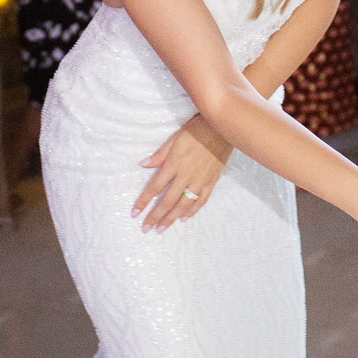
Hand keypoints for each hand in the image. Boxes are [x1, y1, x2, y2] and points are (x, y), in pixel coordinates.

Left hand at [131, 115, 232, 231]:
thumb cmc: (196, 130)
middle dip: (156, 216)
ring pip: (184, 204)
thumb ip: (159, 155)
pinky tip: (184, 218)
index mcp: (174, 164)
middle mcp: (186, 175)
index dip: (144, 201)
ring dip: (171, 218)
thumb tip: (143, 165)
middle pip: (168, 200)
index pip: (155, 187)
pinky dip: (192, 211)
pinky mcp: (211, 182)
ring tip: (162, 228)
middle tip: (146, 228)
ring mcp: (200, 180)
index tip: (135, 212)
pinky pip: (201, 200)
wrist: (222, 128)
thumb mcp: (174, 139)